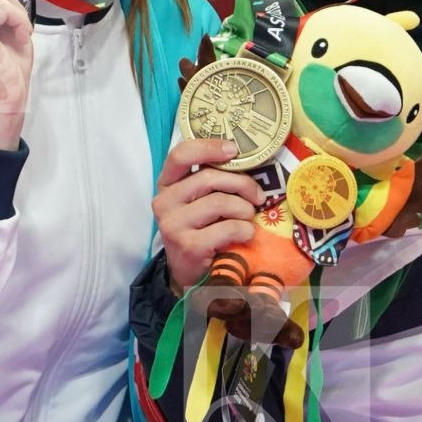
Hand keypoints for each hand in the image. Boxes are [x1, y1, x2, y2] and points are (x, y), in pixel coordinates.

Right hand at [154, 138, 262, 288]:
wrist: (188, 273)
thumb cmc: (200, 229)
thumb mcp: (198, 201)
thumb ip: (210, 180)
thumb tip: (245, 160)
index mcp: (166, 184)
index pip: (181, 154)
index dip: (209, 147)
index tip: (233, 150)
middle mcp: (164, 202)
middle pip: (209, 178)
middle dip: (242, 184)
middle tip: (257, 196)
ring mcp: (173, 225)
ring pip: (221, 202)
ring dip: (244, 210)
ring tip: (248, 218)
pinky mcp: (188, 246)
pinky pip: (228, 227)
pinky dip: (244, 229)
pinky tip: (246, 234)